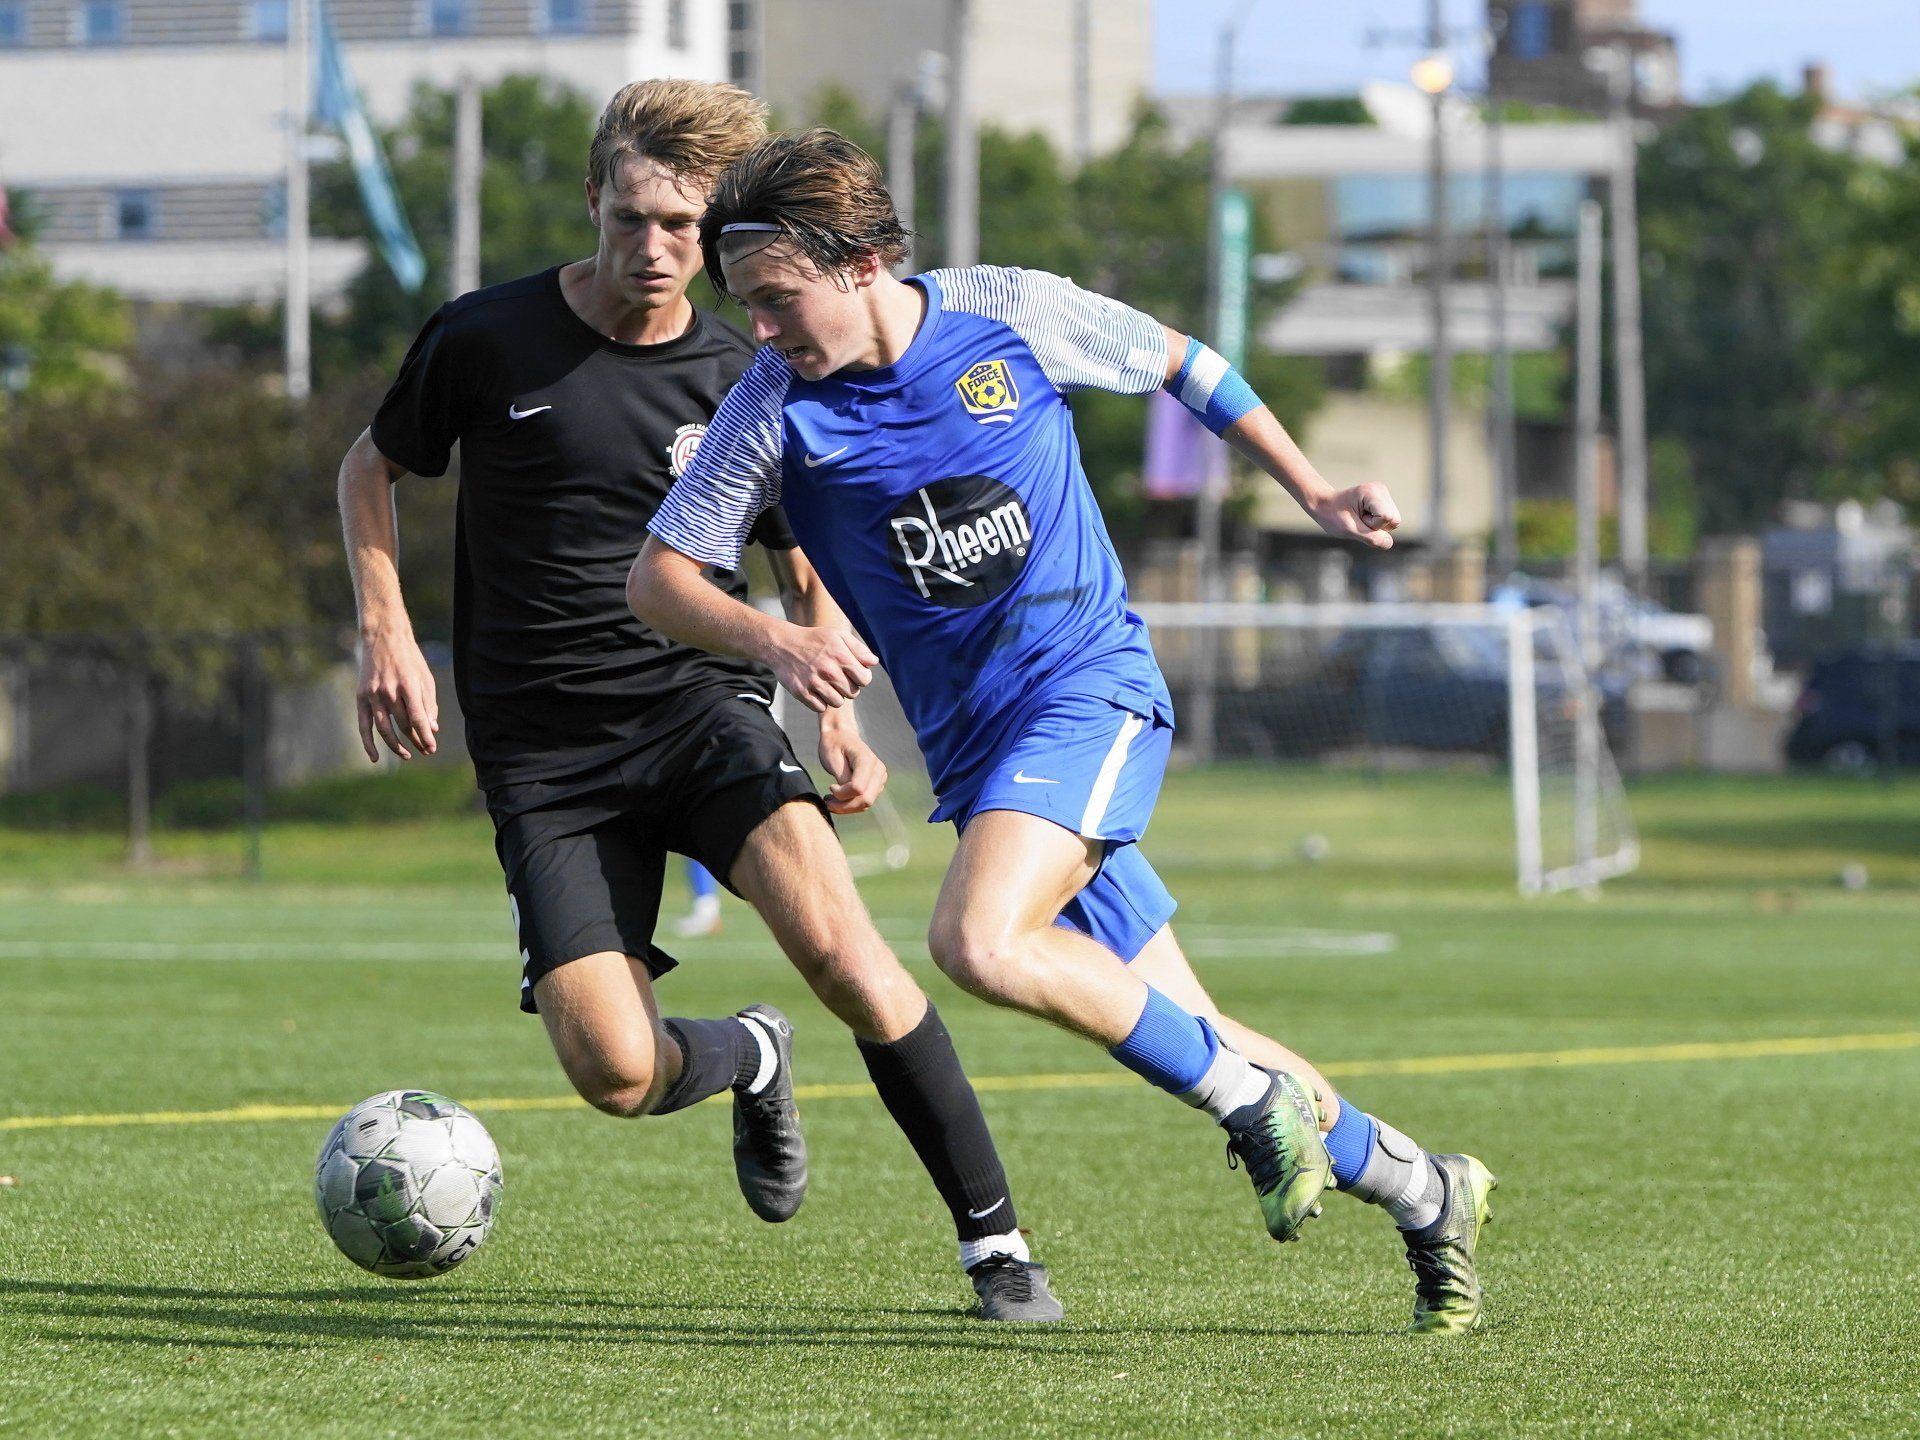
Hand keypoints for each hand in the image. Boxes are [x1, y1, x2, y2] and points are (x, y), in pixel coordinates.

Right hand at [356, 628, 438, 761]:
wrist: (383, 637)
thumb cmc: (409, 658)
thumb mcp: (425, 677)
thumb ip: (429, 704)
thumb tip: (432, 729)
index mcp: (408, 685)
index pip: (417, 718)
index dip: (425, 736)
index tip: (432, 749)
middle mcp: (389, 691)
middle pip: (403, 724)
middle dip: (416, 740)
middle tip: (426, 750)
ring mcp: (373, 695)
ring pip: (385, 729)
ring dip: (396, 746)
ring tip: (408, 755)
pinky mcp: (361, 696)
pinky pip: (363, 725)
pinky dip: (368, 743)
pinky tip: (374, 758)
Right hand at [767, 623, 877, 712]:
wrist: (782, 644)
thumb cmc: (814, 640)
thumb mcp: (838, 635)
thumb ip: (859, 649)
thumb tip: (874, 662)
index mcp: (840, 656)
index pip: (865, 680)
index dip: (861, 677)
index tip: (852, 672)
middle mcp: (828, 670)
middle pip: (853, 693)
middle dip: (848, 686)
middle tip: (837, 677)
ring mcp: (814, 683)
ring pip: (838, 702)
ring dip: (834, 695)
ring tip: (826, 683)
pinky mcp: (801, 692)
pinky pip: (820, 708)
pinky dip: (820, 701)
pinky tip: (815, 689)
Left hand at [817, 716, 887, 814]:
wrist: (841, 736)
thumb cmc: (834, 745)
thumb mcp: (833, 759)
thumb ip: (842, 778)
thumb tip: (848, 796)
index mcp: (867, 760)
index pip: (858, 788)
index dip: (842, 794)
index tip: (830, 787)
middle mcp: (878, 769)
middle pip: (865, 799)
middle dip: (844, 806)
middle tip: (827, 802)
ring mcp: (880, 777)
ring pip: (866, 803)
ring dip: (847, 807)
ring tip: (830, 801)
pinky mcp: (877, 784)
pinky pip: (866, 801)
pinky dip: (851, 805)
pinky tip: (838, 799)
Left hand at [1312, 483, 1400, 549]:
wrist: (1324, 505)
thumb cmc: (1332, 516)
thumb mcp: (1349, 530)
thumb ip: (1370, 537)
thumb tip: (1388, 543)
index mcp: (1372, 492)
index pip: (1388, 518)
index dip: (1373, 525)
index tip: (1357, 519)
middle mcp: (1381, 489)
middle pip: (1394, 520)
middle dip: (1377, 526)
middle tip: (1358, 520)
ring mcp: (1383, 494)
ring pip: (1393, 521)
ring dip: (1376, 526)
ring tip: (1359, 518)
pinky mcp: (1383, 500)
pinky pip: (1389, 520)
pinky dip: (1377, 523)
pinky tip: (1363, 517)